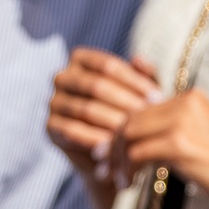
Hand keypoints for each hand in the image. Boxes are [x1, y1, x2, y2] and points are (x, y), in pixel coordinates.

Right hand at [46, 48, 158, 173]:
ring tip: (137, 132)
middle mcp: (62, 77)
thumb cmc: (129, 111)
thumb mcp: (140, 91)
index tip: (158, 97)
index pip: (108, 65)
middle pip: (96, 86)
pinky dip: (96, 139)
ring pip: (86, 109)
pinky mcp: (51, 126)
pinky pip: (73, 131)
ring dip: (114, 122)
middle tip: (148, 117)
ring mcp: (54, 102)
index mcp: (81, 60)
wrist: (111, 149)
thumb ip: (143, 75)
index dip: (135, 81)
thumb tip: (139, 59)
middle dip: (126, 102)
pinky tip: (117, 146)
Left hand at [116, 89, 208, 204]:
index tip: (109, 151)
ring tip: (117, 179)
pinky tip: (129, 185)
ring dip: (118, 160)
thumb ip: (170, 128)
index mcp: (191, 97)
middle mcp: (186, 103)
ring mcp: (183, 122)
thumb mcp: (199, 137)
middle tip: (104, 167)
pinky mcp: (180, 144)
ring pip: (129, 134)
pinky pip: (137, 153)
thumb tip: (133, 132)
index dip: (121, 130)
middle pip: (131, 119)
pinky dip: (128, 170)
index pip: (142, 107)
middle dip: (113, 145)